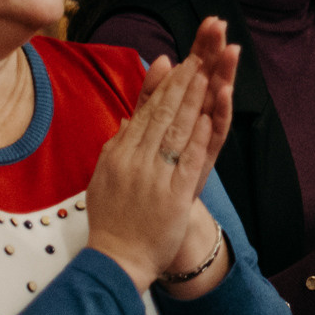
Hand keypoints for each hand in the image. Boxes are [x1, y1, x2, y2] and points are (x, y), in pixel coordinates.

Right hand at [85, 19, 239, 286]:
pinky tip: (209, 117)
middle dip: (182, 83)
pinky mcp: (172, 196)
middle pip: (161, 114)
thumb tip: (131, 117)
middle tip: (199, 56)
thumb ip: (119, 145)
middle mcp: (134, 160)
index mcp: (119, 153)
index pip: (145, 111)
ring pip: (175, 131)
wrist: (117, 259)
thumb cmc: (113, 218)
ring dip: (192, 100)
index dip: (165, 85)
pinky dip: (197, 137)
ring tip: (207, 74)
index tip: (180, 62)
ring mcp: (153, 177)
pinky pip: (186, 161)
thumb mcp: (105, 175)